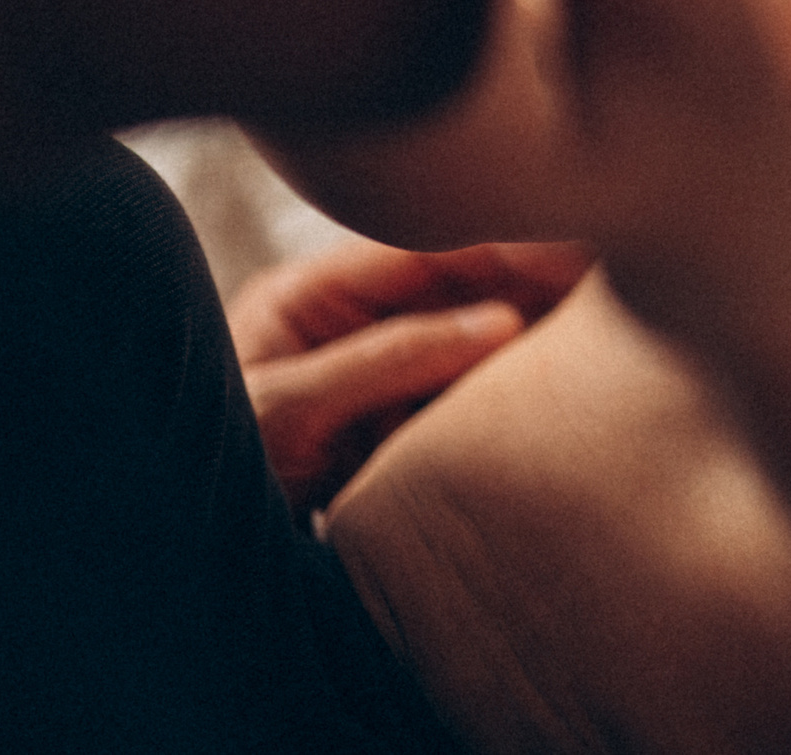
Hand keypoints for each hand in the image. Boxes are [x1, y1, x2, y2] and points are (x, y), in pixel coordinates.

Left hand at [228, 236, 590, 515]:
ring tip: (611, 327)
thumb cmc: (205, 467)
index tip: (575, 239)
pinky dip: (518, 396)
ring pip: (480, 342)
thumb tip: (500, 322)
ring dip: (537, 337)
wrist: (173, 552)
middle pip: (465, 286)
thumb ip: (385, 361)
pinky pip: (472, 402)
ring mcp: (383, 380)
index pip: (428, 248)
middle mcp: (356, 325)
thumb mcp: (285, 409)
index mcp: (313, 296)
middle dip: (537, 280)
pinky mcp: (402, 433)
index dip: (505, 240)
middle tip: (616, 274)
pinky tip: (569, 391)